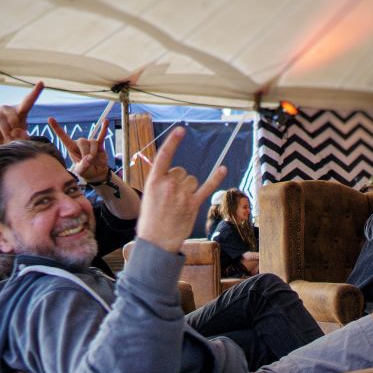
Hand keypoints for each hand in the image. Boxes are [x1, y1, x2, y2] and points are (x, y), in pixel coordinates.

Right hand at [0, 81, 44, 149]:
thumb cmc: (15, 141)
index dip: (35, 93)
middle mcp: (9, 111)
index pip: (28, 102)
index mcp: (21, 114)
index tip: (41, 83)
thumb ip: (23, 136)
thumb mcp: (22, 140)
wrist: (2, 149)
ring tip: (8, 139)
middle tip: (15, 134)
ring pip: (1, 120)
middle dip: (14, 124)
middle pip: (13, 113)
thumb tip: (19, 132)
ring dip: (5, 131)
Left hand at [47, 117, 109, 182]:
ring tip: (94, 159)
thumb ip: (83, 166)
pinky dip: (104, 129)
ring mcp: (89, 144)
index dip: (57, 128)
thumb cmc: (86, 172)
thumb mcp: (81, 172)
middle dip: (86, 152)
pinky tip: (106, 122)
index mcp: (72, 148)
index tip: (50, 119)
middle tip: (88, 161)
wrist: (97, 174)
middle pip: (82, 141)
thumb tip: (89, 158)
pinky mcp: (99, 145)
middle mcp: (80, 144)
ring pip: (92, 142)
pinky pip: (101, 136)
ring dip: (94, 151)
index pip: (63, 137)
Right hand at [136, 127, 226, 252]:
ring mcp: (182, 195)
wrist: (156, 242)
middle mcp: (168, 185)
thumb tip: (174, 175)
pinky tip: (223, 169)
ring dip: (189, 188)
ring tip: (180, 203)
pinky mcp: (193, 204)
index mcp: (153, 181)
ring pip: (192, 180)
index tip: (181, 130)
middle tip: (172, 197)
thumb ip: (160, 183)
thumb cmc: (151, 220)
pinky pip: (207, 187)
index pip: (164, 156)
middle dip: (179, 180)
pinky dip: (216, 178)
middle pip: (181, 171)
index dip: (173, 142)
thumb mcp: (148, 196)